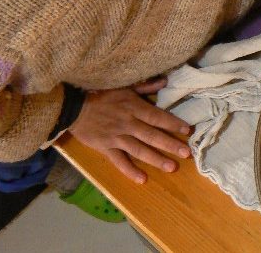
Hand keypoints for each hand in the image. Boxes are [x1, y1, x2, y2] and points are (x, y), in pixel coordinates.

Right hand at [68, 77, 191, 183]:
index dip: (172, 123)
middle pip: (152, 135)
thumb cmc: (101, 95)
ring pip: (139, 150)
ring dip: (156, 159)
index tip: (187, 130)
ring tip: (172, 167)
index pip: (157, 116)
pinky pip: (119, 161)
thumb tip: (165, 81)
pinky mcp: (105, 148)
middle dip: (170, 144)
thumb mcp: (124, 86)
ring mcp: (116, 137)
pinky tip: (142, 180)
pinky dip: (130, 171)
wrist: (74, 107)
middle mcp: (127, 123)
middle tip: (186, 154)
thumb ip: (145, 86)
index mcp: (133, 107)